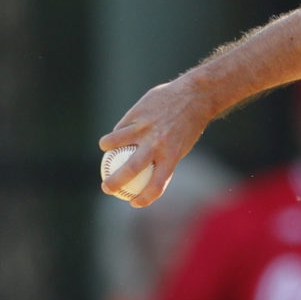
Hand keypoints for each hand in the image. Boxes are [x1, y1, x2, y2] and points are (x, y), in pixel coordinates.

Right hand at [98, 75, 217, 207]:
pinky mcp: (137, 114)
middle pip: (131, 169)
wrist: (194, 96)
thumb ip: (163, 158)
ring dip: (107, 150)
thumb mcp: (181, 145)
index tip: (134, 203)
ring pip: (116, 143)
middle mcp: (157, 144)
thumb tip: (147, 173)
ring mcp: (145, 128)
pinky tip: (113, 137)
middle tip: (107, 188)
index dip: (144, 198)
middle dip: (115, 182)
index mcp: (172, 156)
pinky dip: (115, 134)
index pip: (157, 185)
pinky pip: (120, 127)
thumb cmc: (189, 124)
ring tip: (106, 152)